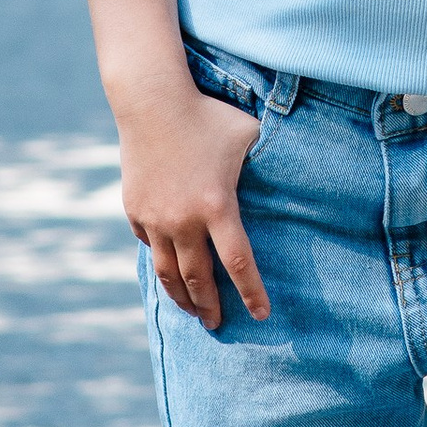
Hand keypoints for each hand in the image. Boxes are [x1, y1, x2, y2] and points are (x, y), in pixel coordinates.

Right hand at [119, 85, 270, 329]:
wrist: (151, 101)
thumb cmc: (208, 114)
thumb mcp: (249, 134)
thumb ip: (267, 159)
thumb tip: (291, 170)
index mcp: (218, 207)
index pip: (239, 264)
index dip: (252, 293)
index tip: (262, 315)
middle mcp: (184, 221)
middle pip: (199, 280)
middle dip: (211, 307)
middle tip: (218, 324)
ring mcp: (155, 218)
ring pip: (168, 273)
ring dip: (181, 297)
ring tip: (191, 310)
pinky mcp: (135, 210)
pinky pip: (149, 245)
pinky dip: (161, 260)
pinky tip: (170, 268)